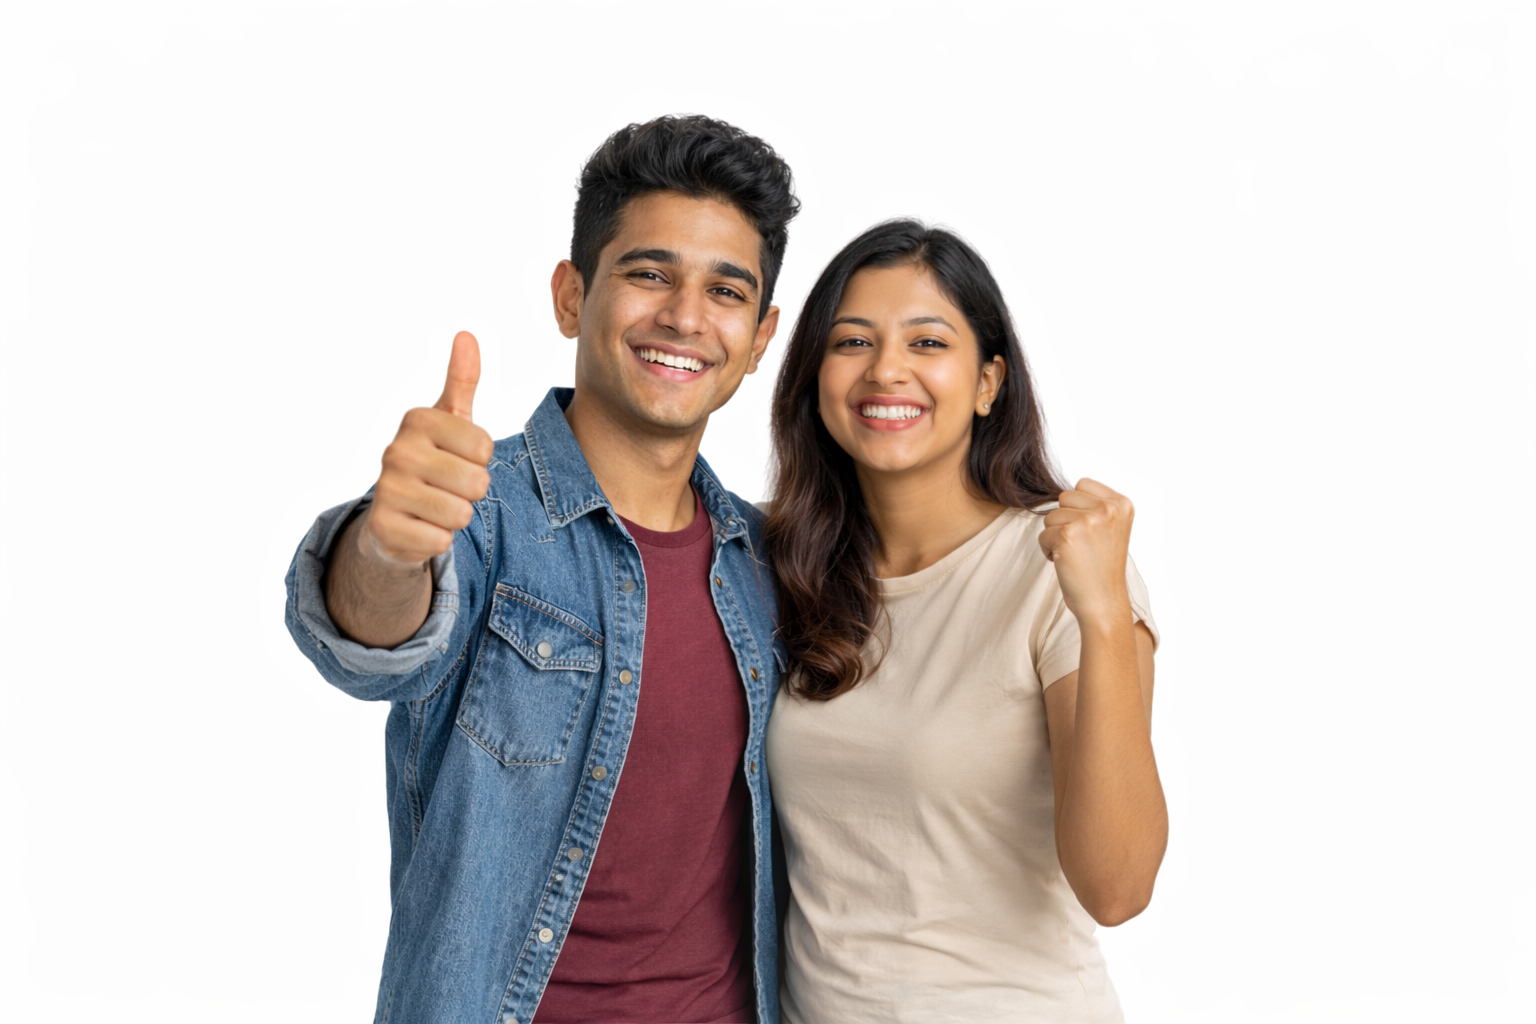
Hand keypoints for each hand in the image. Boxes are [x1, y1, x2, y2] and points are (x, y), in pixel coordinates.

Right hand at [360, 331, 494, 563]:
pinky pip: (441, 541)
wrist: (392, 516)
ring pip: (461, 514)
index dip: (480, 461)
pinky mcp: (384, 528)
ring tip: (435, 506)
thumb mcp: (448, 420)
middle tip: (447, 487)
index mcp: (416, 420)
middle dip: (472, 492)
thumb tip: (466, 335)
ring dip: (456, 517)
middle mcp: (396, 451)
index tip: (457, 458)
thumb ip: (462, 381)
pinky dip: (437, 540)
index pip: (484, 448)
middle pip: (477, 483)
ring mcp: (386, 490)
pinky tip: (420, 527)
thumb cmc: (432, 461)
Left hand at [1038, 478, 1133, 625]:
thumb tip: (1063, 492)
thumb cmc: (1102, 568)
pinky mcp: (1067, 536)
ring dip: (1055, 536)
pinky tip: (1065, 562)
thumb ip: (1096, 506)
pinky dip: (1047, 550)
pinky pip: (1043, 535)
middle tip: (1081, 545)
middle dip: (1065, 520)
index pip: (1083, 483)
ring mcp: (1088, 521)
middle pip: (1064, 497)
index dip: (1078, 507)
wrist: (1103, 602)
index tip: (1090, 531)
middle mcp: (1107, 509)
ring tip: (1075, 554)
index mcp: (1122, 504)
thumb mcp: (1111, 528)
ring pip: (1051, 516)